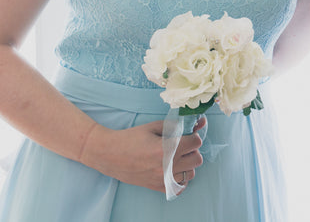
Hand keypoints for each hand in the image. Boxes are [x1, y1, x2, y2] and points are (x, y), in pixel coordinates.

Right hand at [81, 117, 204, 191]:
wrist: (109, 154)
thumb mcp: (154, 126)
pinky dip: (179, 178)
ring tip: (176, 157)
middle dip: (192, 150)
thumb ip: (178, 125)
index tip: (186, 135)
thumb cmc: (131, 137)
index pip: (196, 143)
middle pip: (197, 159)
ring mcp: (161, 179)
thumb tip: (200, 123)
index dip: (193, 136)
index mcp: (166, 148)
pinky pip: (180, 186)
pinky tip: (172, 169)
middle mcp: (166, 166)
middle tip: (181, 145)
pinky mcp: (157, 187)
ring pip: (191, 173)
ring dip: (187, 164)